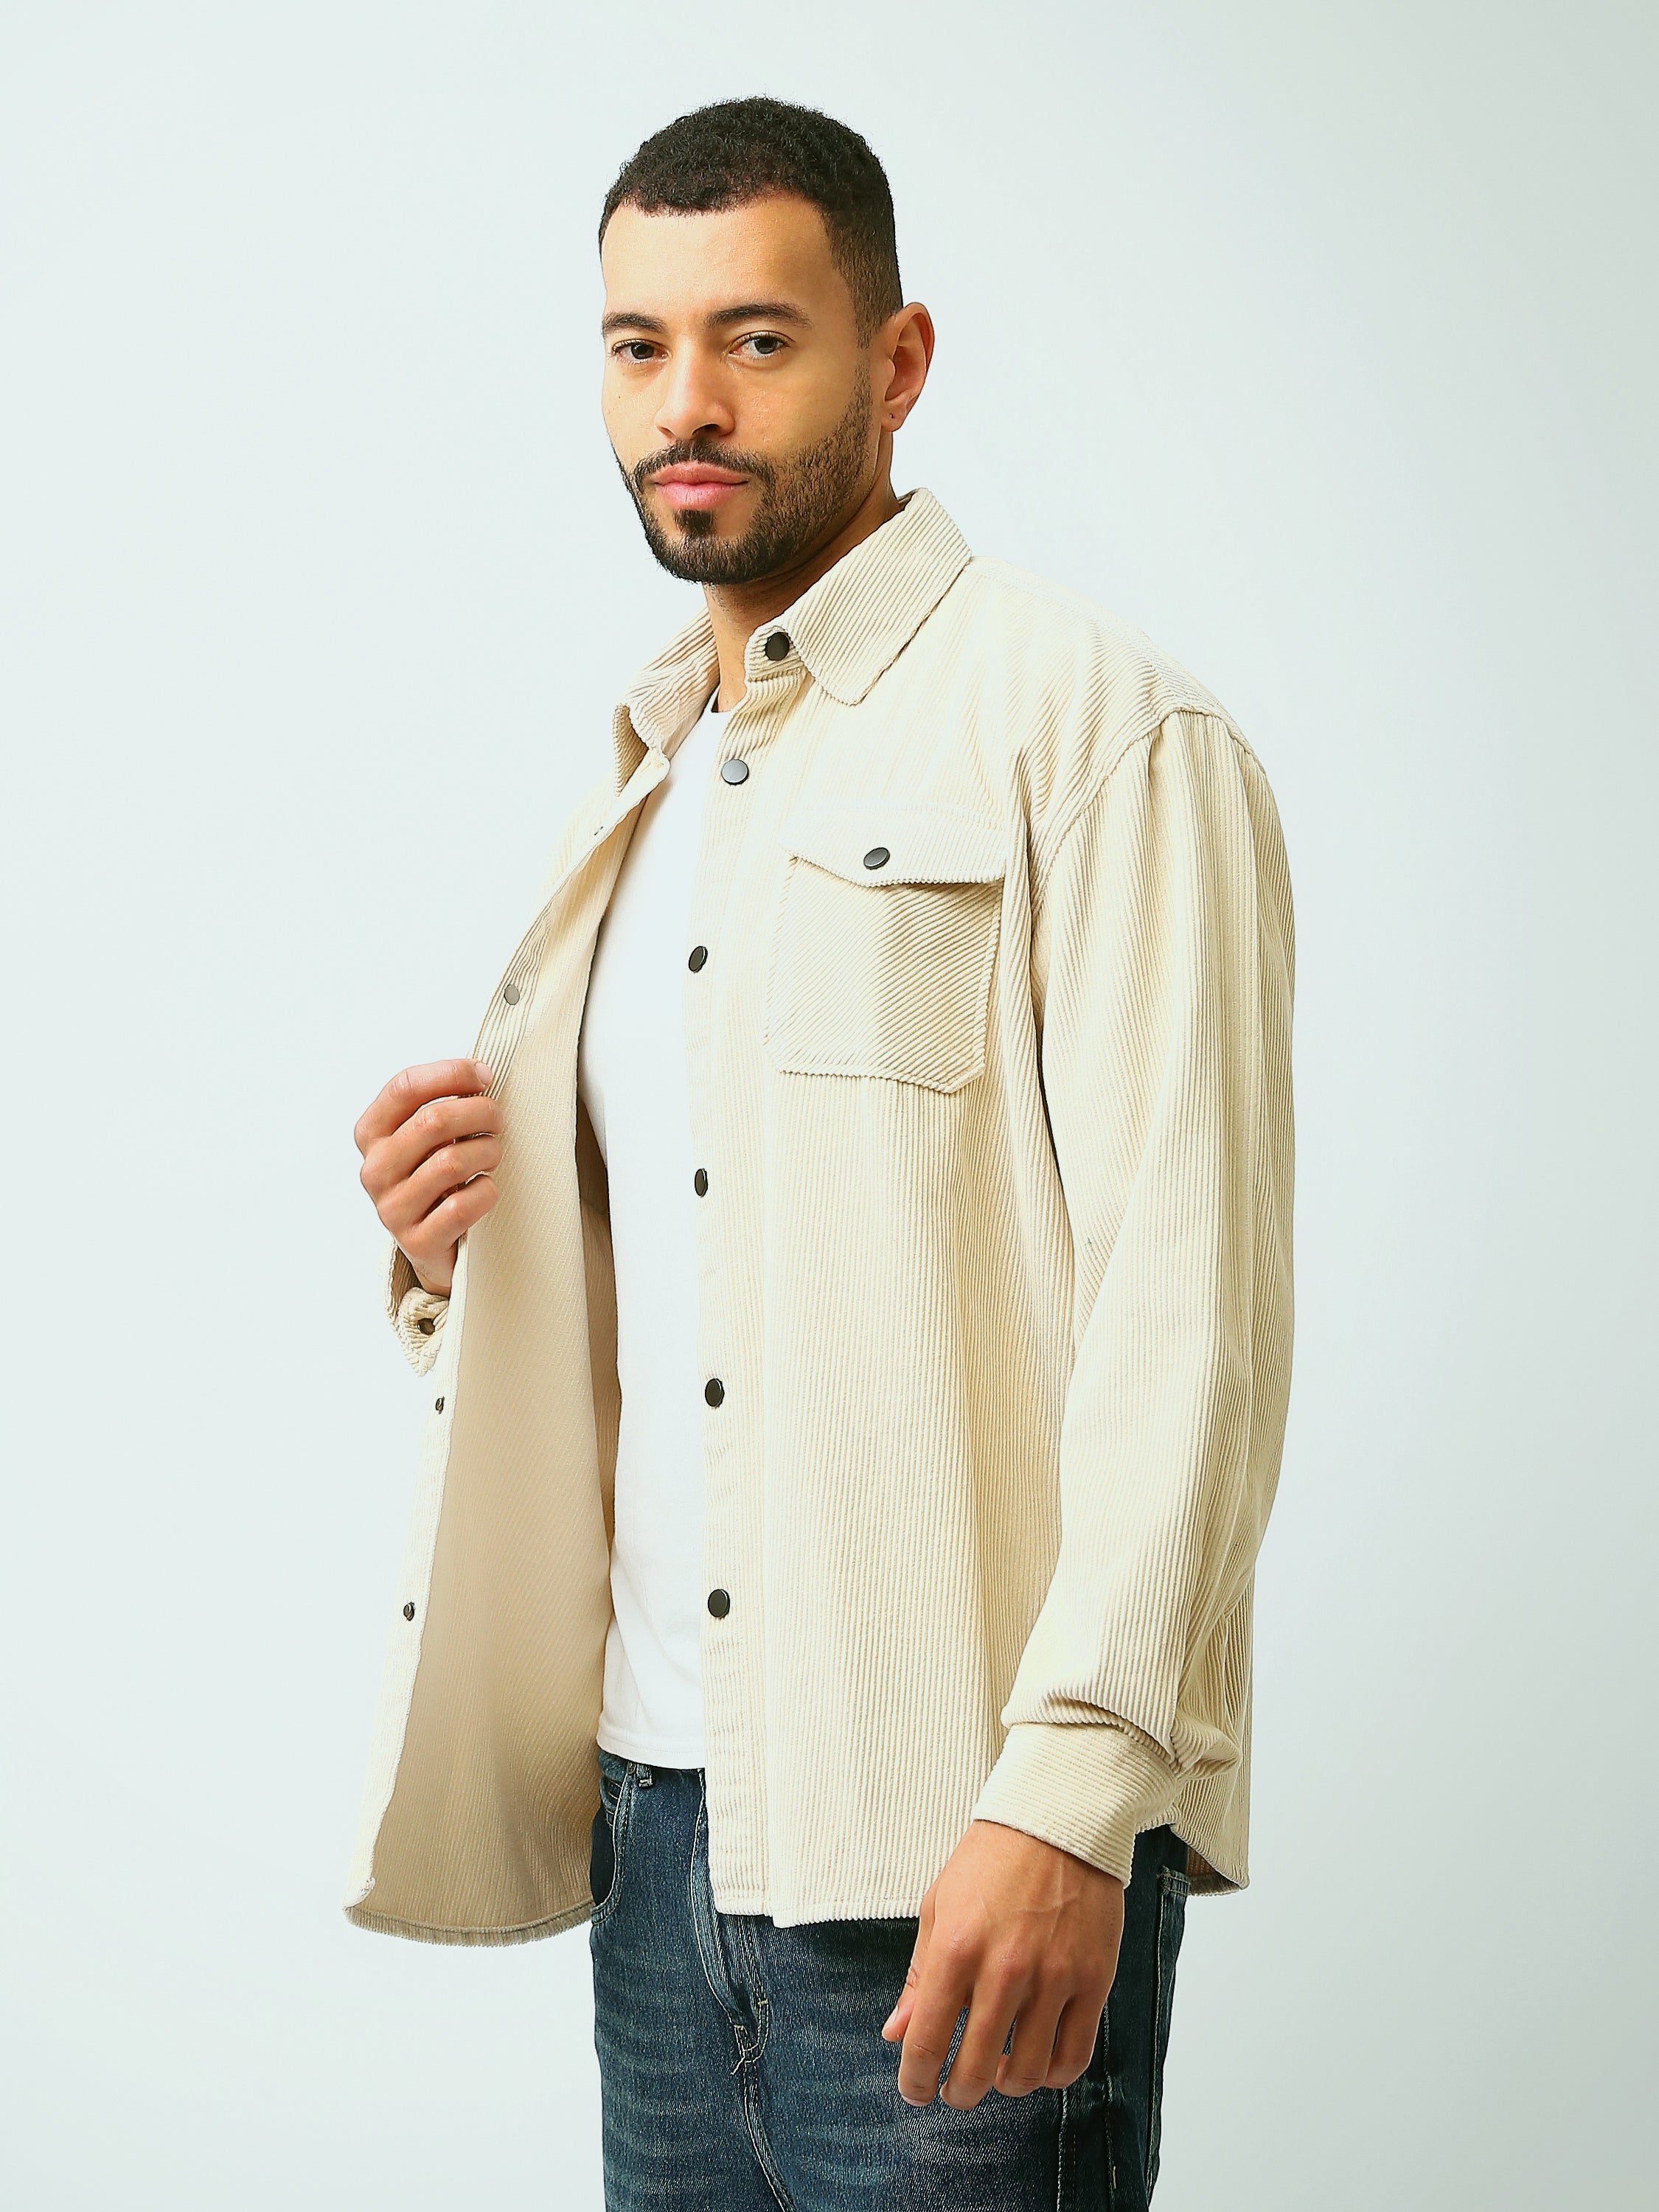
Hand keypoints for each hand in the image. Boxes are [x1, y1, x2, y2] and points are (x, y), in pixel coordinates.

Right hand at [354, 1059, 499, 1295]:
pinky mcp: (417, 1242)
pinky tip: (484, 1187)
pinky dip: (486, 1191)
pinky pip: (462, 1205)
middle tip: (498, 1119)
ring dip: (487, 1151)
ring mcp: (392, 1208)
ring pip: (452, 1162)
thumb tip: (480, 1074)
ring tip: (492, 1154)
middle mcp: (375, 1170)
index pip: (404, 1087)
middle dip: (480, 1112)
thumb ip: (440, 1102)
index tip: (484, 1075)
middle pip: (434, 1120)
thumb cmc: (434, 1175)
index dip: (450, 1073)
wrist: (430, 1242)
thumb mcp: (424, 1136)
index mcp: (371, 1134)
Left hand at [880, 1819, 1123, 2108]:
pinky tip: (1038, 2062)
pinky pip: (1073, 2055)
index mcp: (955, 1950)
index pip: (925, 2042)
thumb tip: (894, 2034)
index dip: (916, 2080)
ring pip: (1028, 2073)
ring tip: (998, 2072)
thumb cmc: (990, 1860)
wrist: (1055, 1819)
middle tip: (955, 2090)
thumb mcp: (938, 1907)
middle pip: (975, 2070)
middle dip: (958, 2093)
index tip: (915, 2089)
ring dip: (1006, 2085)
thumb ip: (917, 1976)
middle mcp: (1003, 1970)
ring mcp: (1052, 1977)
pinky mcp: (1092, 1979)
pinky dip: (1052, 2074)